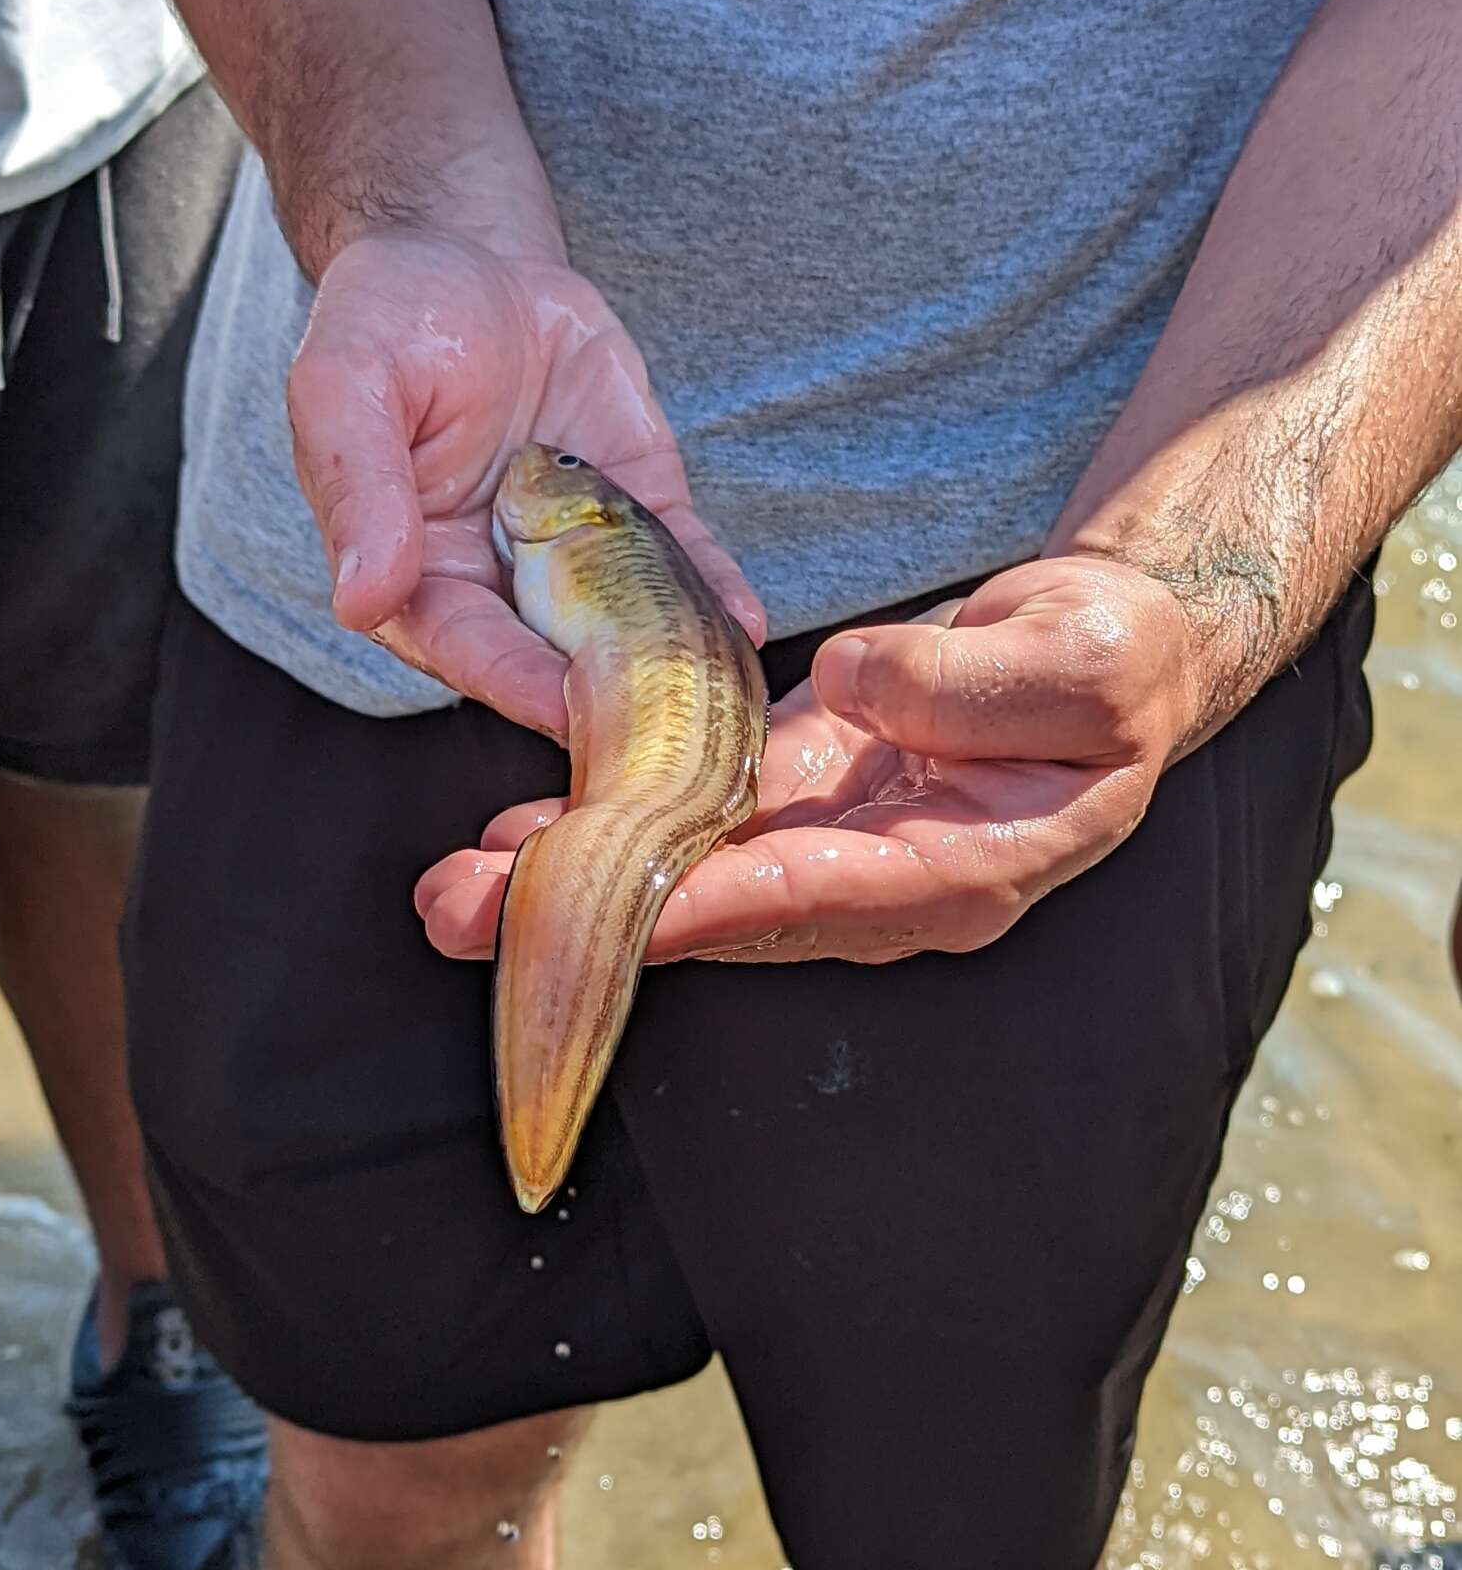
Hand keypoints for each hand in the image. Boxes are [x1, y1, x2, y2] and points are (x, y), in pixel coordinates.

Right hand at [286, 225, 763, 739]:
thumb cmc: (385, 323)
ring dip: (671, 659)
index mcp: (413, 576)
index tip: (560, 705)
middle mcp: (496, 584)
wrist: (467, 261)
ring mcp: (572, 553)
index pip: (463, 646)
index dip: (511, 679)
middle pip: (553, 658)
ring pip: (625, 621)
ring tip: (715, 691)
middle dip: (607, 695)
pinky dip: (711, 590)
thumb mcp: (351, 386)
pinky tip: (744, 620)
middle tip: (655, 730)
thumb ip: (359, 489)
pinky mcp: (635, 510)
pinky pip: (678, 560)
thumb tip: (360, 600)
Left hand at [416, 556, 1205, 962]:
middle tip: (465, 914)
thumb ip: (965, 684)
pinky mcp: (803, 796)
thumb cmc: (1114, 662)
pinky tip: (526, 827)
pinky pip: (698, 824)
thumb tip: (851, 680)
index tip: (602, 912)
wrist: (1104, 650)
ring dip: (577, 883)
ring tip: (456, 886)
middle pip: (724, 910)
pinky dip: (615, 827)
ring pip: (692, 877)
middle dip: (594, 919)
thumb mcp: (1078, 660)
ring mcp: (834, 845)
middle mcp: (879, 881)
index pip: (813, 893)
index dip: (704, 904)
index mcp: (961, 869)